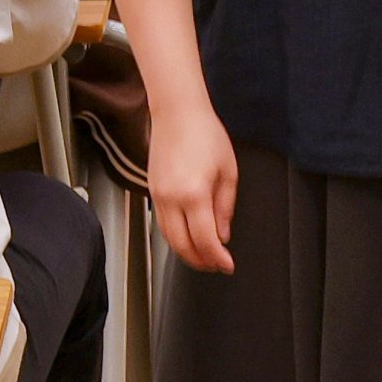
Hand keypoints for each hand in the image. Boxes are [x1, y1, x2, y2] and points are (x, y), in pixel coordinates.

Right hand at [150, 97, 239, 273]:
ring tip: (204, 258)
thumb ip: (225, 208)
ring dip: (186, 253)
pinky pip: (162, 224)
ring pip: (169, 237)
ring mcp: (158, 196)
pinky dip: (175, 237)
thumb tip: (223, 235)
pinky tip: (188, 239)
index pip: (204, 239)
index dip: (216, 258)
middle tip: (217, 266)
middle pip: (182, 244)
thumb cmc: (206, 136)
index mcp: (194, 194)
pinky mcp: (152, 192)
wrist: (177, 114)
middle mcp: (171, 199)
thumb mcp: (228, 173)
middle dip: (200, 261)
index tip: (227, 266)